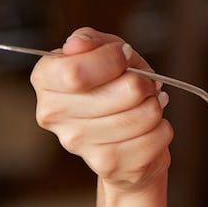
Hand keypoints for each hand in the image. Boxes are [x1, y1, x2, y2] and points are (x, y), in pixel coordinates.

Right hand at [31, 27, 173, 190]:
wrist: (117, 134)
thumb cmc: (109, 85)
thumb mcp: (102, 51)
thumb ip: (91, 41)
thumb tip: (77, 44)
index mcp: (45, 79)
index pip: (76, 73)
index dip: (113, 60)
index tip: (124, 56)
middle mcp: (53, 114)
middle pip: (124, 92)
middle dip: (143, 82)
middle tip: (144, 83)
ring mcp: (78, 144)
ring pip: (144, 115)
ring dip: (154, 106)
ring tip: (146, 104)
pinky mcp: (107, 166)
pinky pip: (155, 139)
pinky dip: (162, 129)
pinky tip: (149, 128)